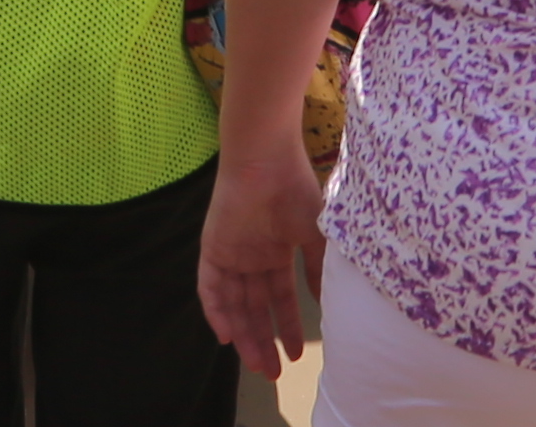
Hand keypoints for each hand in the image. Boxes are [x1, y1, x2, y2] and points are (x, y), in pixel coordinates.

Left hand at [195, 126, 328, 370]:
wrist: (267, 161)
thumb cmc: (296, 192)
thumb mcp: (316, 237)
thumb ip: (318, 270)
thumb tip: (325, 304)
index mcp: (277, 251)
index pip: (279, 298)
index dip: (288, 327)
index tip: (298, 355)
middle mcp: (252, 256)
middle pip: (255, 308)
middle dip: (265, 340)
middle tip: (273, 373)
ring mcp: (231, 253)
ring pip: (234, 304)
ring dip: (244, 335)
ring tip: (258, 364)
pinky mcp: (212, 248)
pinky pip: (210, 287)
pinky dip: (216, 312)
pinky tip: (227, 337)